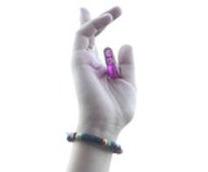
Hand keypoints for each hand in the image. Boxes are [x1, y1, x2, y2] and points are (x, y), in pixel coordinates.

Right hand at [72, 7, 135, 139]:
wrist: (105, 124)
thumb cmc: (117, 110)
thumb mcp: (129, 84)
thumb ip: (127, 64)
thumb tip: (125, 44)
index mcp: (100, 70)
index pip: (98, 44)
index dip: (104, 28)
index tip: (115, 14)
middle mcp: (89, 64)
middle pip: (90, 35)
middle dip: (99, 20)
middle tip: (116, 9)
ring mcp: (82, 62)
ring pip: (86, 33)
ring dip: (99, 19)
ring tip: (116, 11)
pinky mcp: (78, 61)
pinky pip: (82, 36)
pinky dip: (94, 24)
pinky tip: (108, 18)